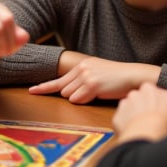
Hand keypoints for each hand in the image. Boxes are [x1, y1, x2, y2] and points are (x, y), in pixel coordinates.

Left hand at [29, 56, 157, 103]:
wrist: (134, 75)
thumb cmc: (117, 78)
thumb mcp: (97, 73)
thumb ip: (82, 79)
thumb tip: (68, 92)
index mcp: (81, 65)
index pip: (58, 79)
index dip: (44, 87)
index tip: (32, 91)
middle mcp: (81, 68)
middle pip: (64, 91)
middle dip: (74, 96)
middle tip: (91, 93)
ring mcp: (86, 76)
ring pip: (70, 97)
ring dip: (82, 99)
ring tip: (98, 92)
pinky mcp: (92, 84)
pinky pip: (79, 100)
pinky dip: (87, 101)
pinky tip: (100, 95)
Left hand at [112, 84, 166, 141]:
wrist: (147, 135)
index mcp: (162, 90)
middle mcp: (144, 91)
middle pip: (151, 100)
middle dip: (155, 110)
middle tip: (160, 124)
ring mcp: (129, 101)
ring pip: (136, 107)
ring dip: (141, 116)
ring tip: (148, 129)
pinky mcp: (119, 113)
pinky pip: (124, 118)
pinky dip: (129, 124)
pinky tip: (137, 132)